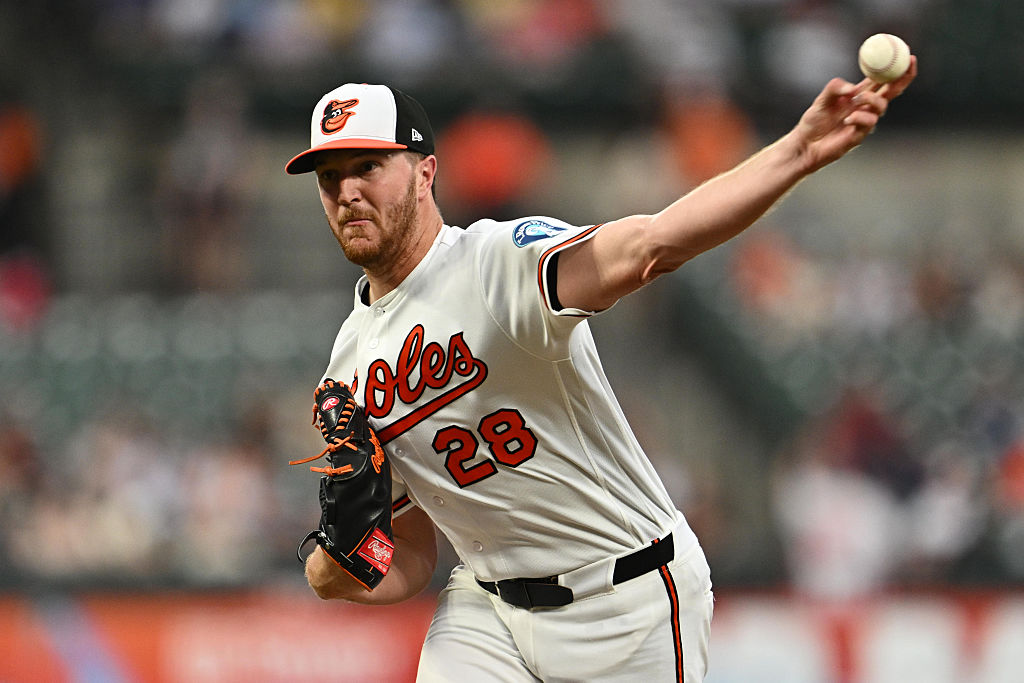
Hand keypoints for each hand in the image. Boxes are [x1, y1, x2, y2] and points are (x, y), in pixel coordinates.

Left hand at [795, 55, 917, 171]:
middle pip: (892, 91)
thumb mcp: (822, 99)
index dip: (895, 67)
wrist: (804, 144)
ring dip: (871, 99)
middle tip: (908, 64)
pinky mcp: (860, 135)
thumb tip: (852, 88)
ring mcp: (864, 121)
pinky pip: (869, 123)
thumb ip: (835, 88)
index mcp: (858, 95)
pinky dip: (860, 117)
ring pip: (881, 106)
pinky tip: (846, 120)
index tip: (906, 52)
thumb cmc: (813, 122)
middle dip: (903, 77)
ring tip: (855, 100)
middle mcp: (865, 107)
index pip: (882, 79)